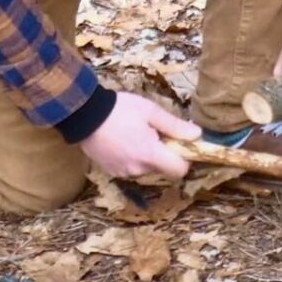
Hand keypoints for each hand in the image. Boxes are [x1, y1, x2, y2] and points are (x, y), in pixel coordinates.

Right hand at [79, 92, 201, 178]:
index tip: (178, 143)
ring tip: (134, 134)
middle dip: (163, 154)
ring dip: (146, 156)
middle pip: (162, 169)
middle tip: (153, 132)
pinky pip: (130, 168)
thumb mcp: (150, 111)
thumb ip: (175, 126)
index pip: (179, 171)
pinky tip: (122, 141)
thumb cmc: (120, 109)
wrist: (84, 114)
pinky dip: (131, 158)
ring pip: (146, 169)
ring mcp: (122, 173)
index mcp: (150, 155)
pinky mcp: (111, 172)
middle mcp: (138, 169)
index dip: (184, 159)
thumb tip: (197, 136)